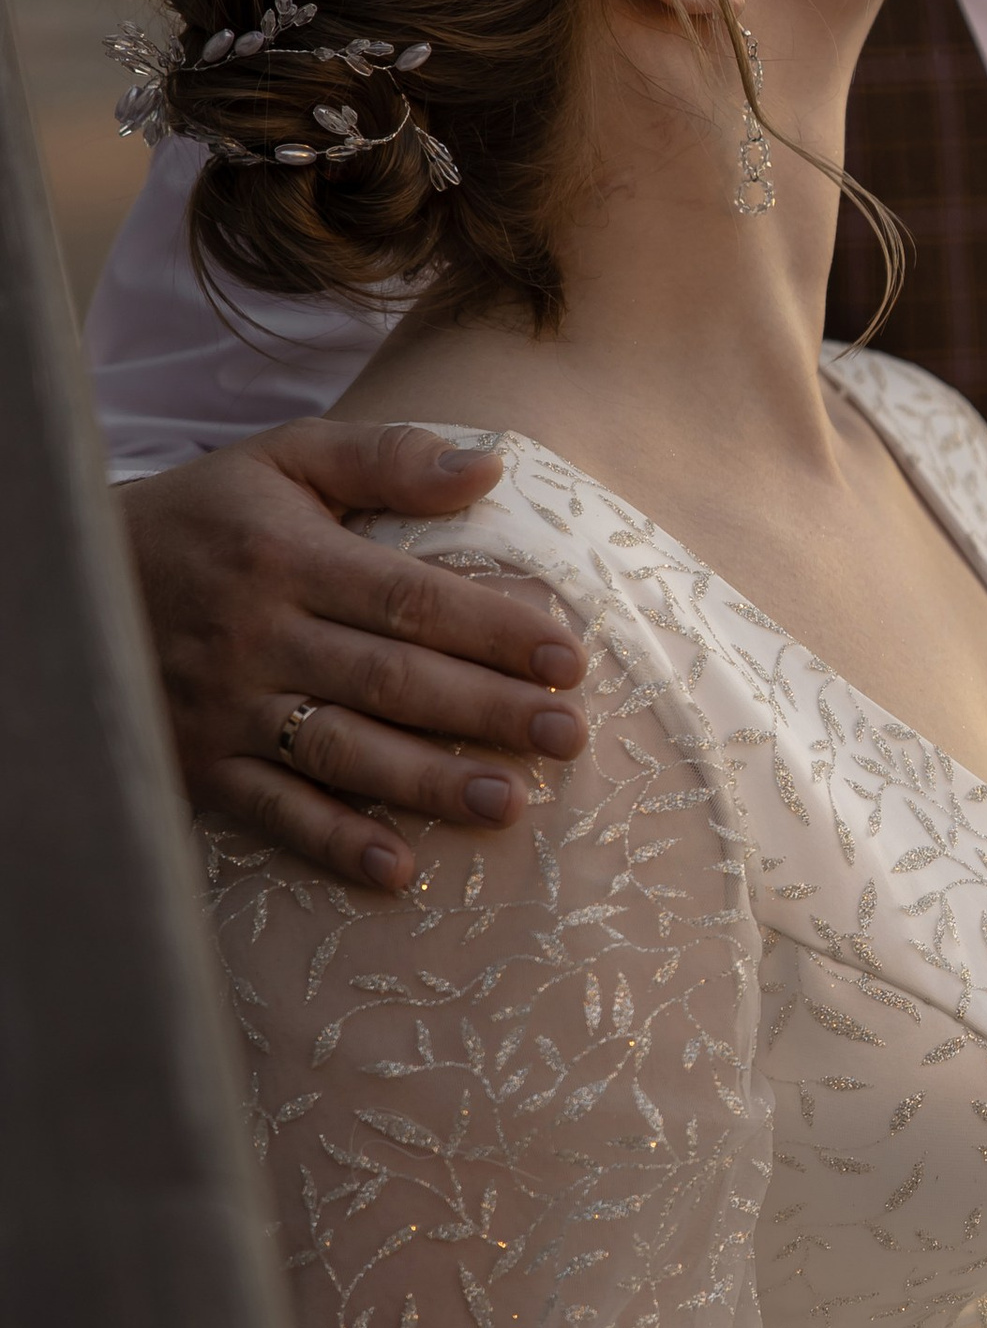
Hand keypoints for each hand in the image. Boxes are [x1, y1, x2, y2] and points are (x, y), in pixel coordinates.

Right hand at [119, 419, 587, 892]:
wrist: (78, 576)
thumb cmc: (210, 515)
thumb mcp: (286, 460)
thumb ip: (386, 458)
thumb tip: (488, 466)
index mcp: (290, 556)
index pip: (410, 598)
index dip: (491, 631)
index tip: (567, 658)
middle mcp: (259, 636)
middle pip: (390, 680)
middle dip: (484, 711)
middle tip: (567, 736)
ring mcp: (227, 708)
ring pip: (342, 752)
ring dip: (427, 784)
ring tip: (508, 805)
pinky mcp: (201, 765)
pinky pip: (274, 812)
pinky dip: (333, 843)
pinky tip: (398, 869)